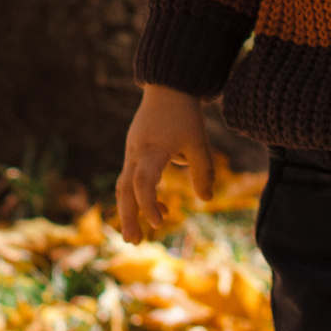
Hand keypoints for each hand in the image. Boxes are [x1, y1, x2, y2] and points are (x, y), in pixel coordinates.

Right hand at [115, 85, 213, 243]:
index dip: (147, 203)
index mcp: (152, 150)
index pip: (142, 181)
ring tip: (136, 236)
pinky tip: (159, 207)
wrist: (167, 89)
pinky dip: (139, 197)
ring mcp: (132, 153)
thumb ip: (203, 171)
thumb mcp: (199, 142)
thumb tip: (206, 199)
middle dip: (128, 216)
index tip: (160, 222)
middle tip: (134, 241)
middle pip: (125, 189)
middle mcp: (136, 153)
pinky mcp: (134, 152)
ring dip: (129, 211)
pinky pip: (131, 179)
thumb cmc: (185, 115)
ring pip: (124, 186)